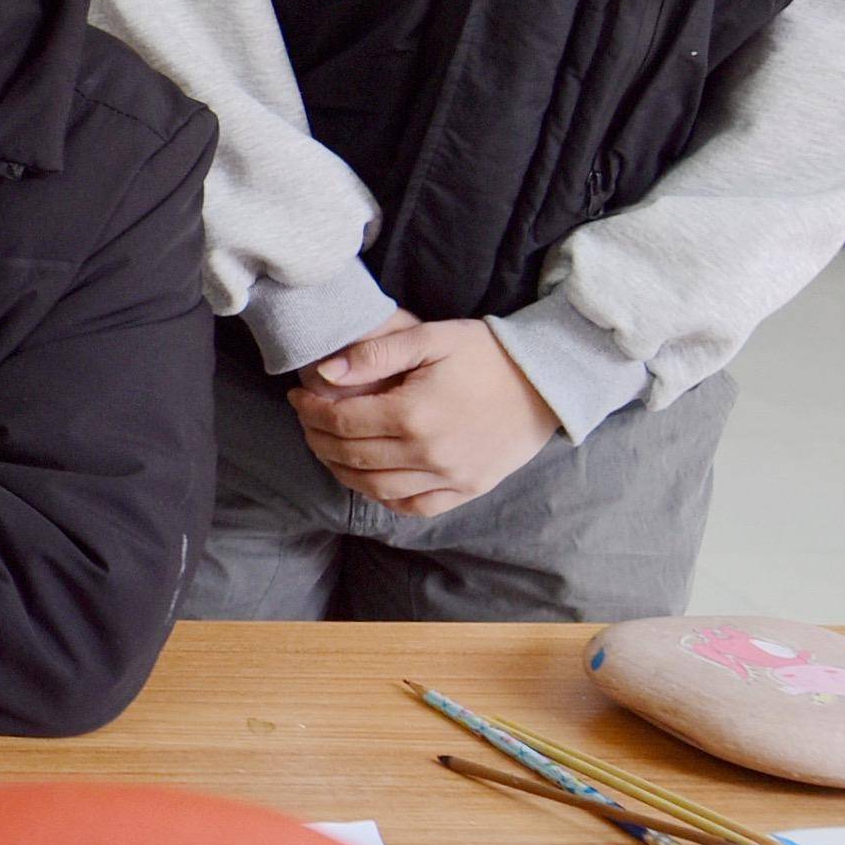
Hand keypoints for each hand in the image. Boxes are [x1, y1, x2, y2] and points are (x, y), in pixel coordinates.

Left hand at [291, 315, 559, 515]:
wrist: (546, 381)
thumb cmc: (486, 353)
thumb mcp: (431, 338)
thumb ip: (376, 353)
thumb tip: (324, 372)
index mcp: (412, 415)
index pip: (341, 422)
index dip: (311, 411)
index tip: (297, 397)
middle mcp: (427, 454)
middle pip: (351, 457)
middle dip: (318, 439)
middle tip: (307, 421)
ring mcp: (448, 477)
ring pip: (375, 487)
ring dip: (342, 470)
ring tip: (329, 448)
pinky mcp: (467, 490)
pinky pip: (413, 506)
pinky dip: (383, 497)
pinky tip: (369, 479)